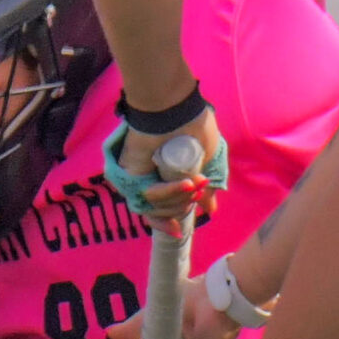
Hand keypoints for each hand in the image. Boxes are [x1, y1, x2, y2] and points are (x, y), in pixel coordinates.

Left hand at [104, 107, 227, 219]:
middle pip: (160, 212)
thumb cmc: (193, 126)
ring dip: (180, 199)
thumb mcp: (208, 162)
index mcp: (164, 176)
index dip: (168, 221)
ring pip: (156, 208)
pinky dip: (169, 192)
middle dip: (183, 206)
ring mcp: (138, 177)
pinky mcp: (129, 174)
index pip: (159, 208)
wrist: (176, 108)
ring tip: (193, 183)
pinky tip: (185, 184)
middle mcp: (148, 179)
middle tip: (197, 191)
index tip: (177, 230)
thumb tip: (209, 210)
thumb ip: (206, 188)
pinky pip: (148, 196)